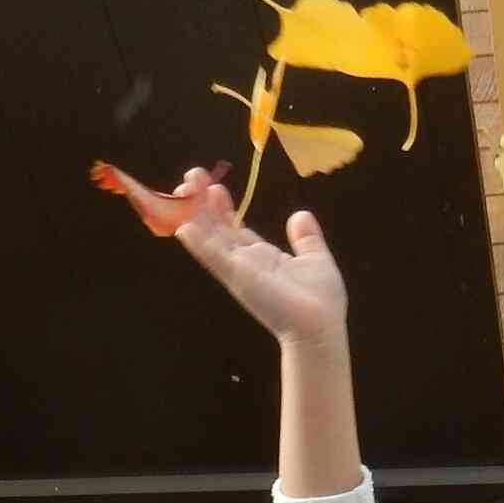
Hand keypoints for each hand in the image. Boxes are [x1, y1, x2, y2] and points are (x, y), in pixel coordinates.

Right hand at [172, 174, 349, 349]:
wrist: (319, 325)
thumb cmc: (320, 299)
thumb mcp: (315, 258)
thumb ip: (306, 238)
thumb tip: (299, 215)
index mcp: (261, 257)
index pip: (233, 228)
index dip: (221, 207)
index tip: (213, 186)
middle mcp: (244, 262)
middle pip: (216, 228)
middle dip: (202, 203)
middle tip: (192, 177)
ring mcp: (238, 270)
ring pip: (210, 236)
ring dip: (195, 213)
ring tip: (185, 186)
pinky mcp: (238, 277)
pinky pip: (214, 256)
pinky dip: (199, 242)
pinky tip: (183, 226)